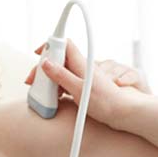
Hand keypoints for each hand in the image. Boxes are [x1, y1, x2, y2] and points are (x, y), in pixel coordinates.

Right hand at [26, 43, 148, 131]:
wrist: (123, 113)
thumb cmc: (105, 102)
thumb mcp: (78, 89)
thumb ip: (62, 75)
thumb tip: (46, 63)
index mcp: (81, 63)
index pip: (63, 43)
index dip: (50, 45)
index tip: (37, 53)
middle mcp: (82, 67)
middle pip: (58, 58)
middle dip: (44, 66)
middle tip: (34, 79)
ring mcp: (83, 76)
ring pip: (61, 71)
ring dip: (50, 78)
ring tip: (43, 92)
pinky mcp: (84, 86)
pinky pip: (66, 81)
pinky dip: (57, 86)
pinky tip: (54, 97)